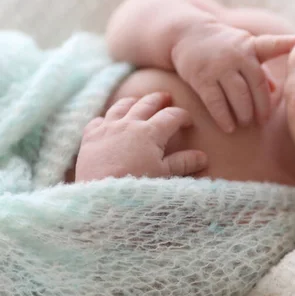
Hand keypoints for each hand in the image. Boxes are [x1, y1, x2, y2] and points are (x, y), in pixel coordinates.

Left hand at [75, 92, 207, 181]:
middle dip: (159, 99)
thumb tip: (203, 156)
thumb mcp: (164, 175)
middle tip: (166, 97)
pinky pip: (98, 120)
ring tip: (138, 101)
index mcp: (151, 132)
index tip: (188, 122)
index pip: (171, 116)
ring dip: (133, 101)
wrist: (101, 198)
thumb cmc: (137, 186)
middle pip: (147, 103)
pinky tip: (108, 122)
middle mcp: (129, 123)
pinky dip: (106, 118)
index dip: (183, 116)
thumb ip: (183, 163)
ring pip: (121, 106)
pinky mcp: (90, 137)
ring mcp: (108, 128)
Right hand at [172, 23, 294, 132]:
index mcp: (251, 46)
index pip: (272, 45)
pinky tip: (228, 127)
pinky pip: (216, 102)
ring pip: (238, 96)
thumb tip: (275, 92)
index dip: (288, 43)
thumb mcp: (244, 49)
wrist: (186, 33)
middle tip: (262, 122)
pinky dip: (223, 117)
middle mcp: (237, 55)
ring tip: (245, 124)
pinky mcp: (201, 77)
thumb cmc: (223, 45)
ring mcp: (219, 66)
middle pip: (256, 86)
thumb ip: (260, 70)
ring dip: (244, 114)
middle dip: (261, 107)